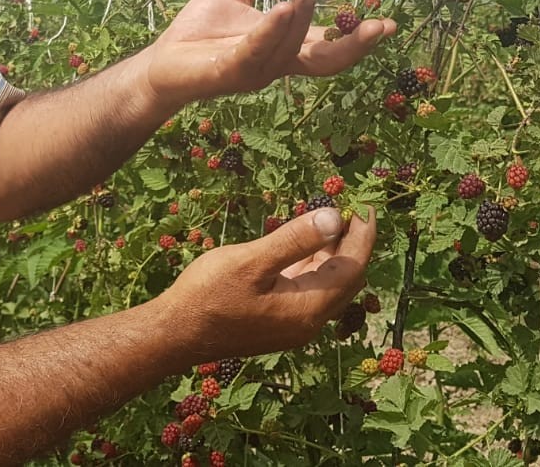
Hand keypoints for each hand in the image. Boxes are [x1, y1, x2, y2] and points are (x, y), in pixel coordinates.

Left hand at [141, 0, 397, 106]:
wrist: (161, 61)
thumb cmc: (197, 34)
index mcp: (282, 47)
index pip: (328, 45)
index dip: (359, 38)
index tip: (389, 24)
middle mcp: (276, 64)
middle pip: (324, 60)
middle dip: (354, 45)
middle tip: (379, 27)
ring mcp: (255, 71)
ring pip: (291, 48)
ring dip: (303, 21)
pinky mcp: (230, 72)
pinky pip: (256, 51)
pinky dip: (272, 31)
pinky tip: (282, 9)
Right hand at [156, 207, 376, 362]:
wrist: (175, 334)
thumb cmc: (209, 295)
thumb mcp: (252, 261)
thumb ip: (295, 240)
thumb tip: (335, 217)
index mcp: (307, 308)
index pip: (351, 268)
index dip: (362, 236)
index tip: (365, 205)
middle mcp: (307, 321)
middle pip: (345, 278)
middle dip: (352, 243)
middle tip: (351, 208)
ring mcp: (292, 323)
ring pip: (326, 284)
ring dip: (331, 252)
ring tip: (330, 217)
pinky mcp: (277, 321)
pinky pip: (306, 289)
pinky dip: (311, 263)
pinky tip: (303, 242)